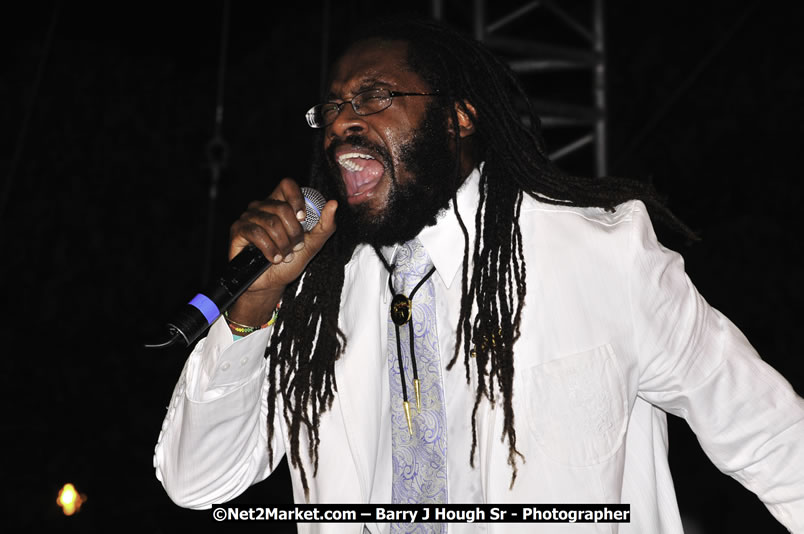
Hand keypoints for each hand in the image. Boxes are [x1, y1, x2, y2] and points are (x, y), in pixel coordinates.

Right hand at [226, 178, 336, 325]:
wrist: (271, 283)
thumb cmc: (291, 261)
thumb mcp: (313, 244)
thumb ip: (325, 225)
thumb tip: (333, 204)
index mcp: (280, 203)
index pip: (287, 185)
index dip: (297, 200)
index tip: (303, 219)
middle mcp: (262, 206)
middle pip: (282, 208)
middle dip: (294, 233)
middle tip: (295, 247)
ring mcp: (248, 216)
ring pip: (270, 222)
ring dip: (282, 244)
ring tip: (284, 255)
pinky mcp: (238, 229)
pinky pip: (256, 232)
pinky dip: (269, 248)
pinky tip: (274, 259)